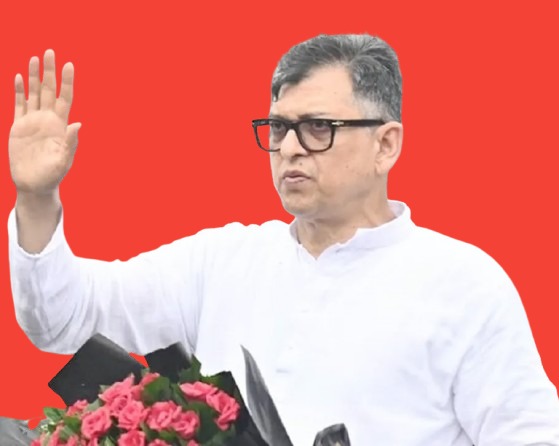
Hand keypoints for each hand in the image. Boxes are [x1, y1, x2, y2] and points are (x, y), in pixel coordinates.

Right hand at [9, 49, 80, 193]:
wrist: (34, 184)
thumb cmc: (52, 175)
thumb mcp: (63, 161)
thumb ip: (70, 143)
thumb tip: (78, 124)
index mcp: (60, 125)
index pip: (65, 98)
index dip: (67, 82)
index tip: (69, 65)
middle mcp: (47, 119)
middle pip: (48, 90)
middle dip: (49, 71)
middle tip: (50, 51)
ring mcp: (33, 121)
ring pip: (33, 93)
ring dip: (33, 76)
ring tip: (34, 58)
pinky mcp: (19, 126)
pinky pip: (18, 104)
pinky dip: (18, 91)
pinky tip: (18, 78)